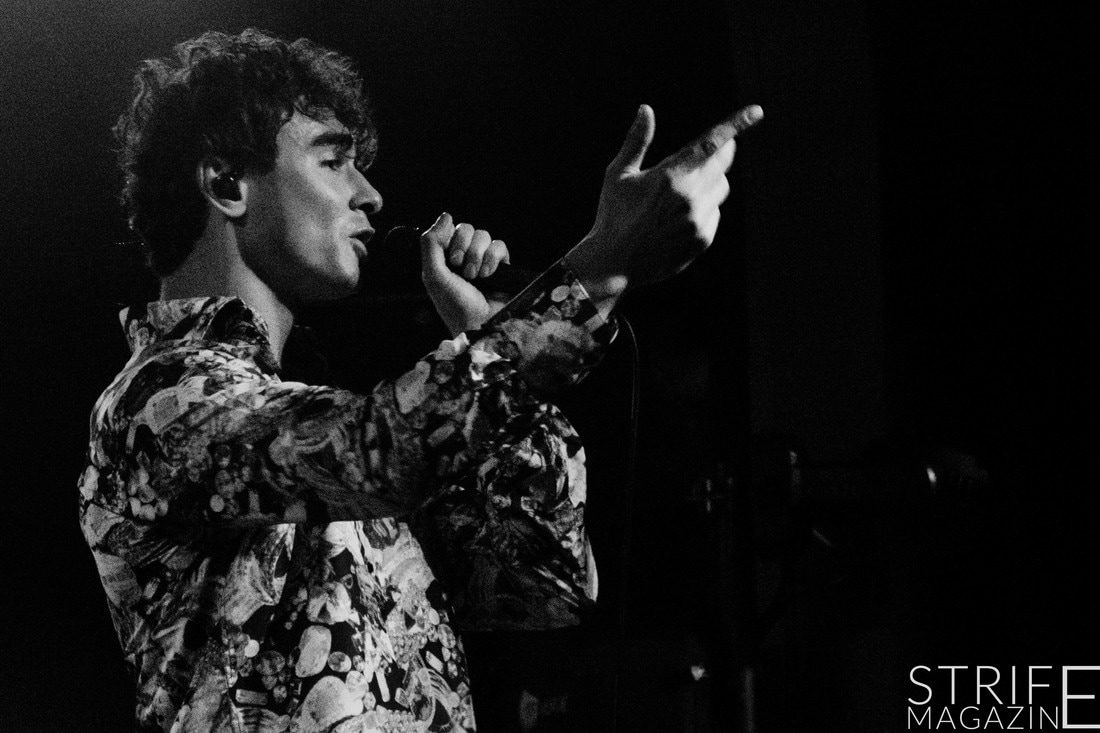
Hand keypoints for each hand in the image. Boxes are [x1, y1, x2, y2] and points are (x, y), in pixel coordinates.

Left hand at [420, 213, 511, 335]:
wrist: (481, 324)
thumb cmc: (454, 306)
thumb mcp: (433, 275)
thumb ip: (431, 243)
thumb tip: (446, 215)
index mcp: (445, 257)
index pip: (449, 229)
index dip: (450, 238)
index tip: (449, 258)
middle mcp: (464, 256)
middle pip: (467, 228)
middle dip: (464, 247)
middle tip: (461, 269)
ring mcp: (484, 260)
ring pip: (484, 235)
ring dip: (477, 255)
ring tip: (475, 276)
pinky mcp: (502, 265)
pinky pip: (500, 246)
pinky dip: (493, 258)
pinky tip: (489, 275)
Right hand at [564, 104, 762, 314]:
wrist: (614, 264)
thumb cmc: (612, 215)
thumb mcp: (618, 175)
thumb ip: (636, 141)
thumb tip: (646, 109)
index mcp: (668, 177)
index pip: (710, 145)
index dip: (736, 126)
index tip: (757, 112)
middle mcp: (688, 198)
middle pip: (721, 165)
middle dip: (719, 155)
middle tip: (712, 153)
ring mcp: (698, 220)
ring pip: (720, 190)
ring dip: (709, 184)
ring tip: (681, 195)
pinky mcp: (702, 239)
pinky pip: (714, 214)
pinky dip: (703, 210)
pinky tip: (678, 219)